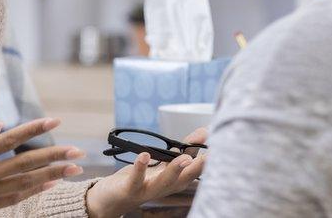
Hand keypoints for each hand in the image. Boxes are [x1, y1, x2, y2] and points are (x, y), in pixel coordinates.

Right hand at [0, 118, 85, 216]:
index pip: (9, 140)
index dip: (33, 129)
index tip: (53, 121)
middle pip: (25, 163)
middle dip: (54, 156)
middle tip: (77, 151)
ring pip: (25, 183)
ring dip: (51, 175)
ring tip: (72, 169)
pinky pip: (13, 198)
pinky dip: (33, 191)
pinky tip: (48, 184)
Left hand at [85, 127, 207, 217]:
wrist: (112, 199)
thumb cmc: (141, 179)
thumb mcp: (164, 163)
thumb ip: (184, 149)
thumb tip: (204, 132)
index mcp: (175, 180)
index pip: (195, 170)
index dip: (207, 160)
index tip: (219, 147)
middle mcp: (165, 187)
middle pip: (184, 179)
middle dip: (197, 168)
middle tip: (210, 156)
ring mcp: (148, 189)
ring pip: (164, 182)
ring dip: (175, 170)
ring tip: (184, 158)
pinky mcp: (130, 189)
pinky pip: (136, 179)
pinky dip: (140, 167)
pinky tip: (144, 155)